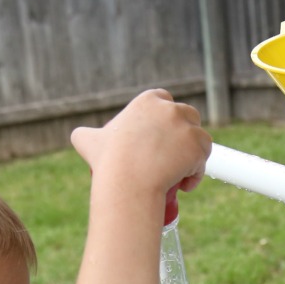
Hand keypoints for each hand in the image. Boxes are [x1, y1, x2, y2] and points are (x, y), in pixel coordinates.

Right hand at [70, 89, 209, 206]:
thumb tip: (80, 136)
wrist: (128, 180)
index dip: (164, 119)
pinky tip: (184, 183)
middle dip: (183, 134)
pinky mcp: (199, 148)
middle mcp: (171, 109)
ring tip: (177, 173)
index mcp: (148, 101)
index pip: (165, 100)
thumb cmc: (108, 162)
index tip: (159, 138)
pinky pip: (204, 160)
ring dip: (192, 155)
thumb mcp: (89, 141)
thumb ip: (85, 134)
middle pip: (187, 116)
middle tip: (170, 157)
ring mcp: (187, 127)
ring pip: (200, 139)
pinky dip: (196, 173)